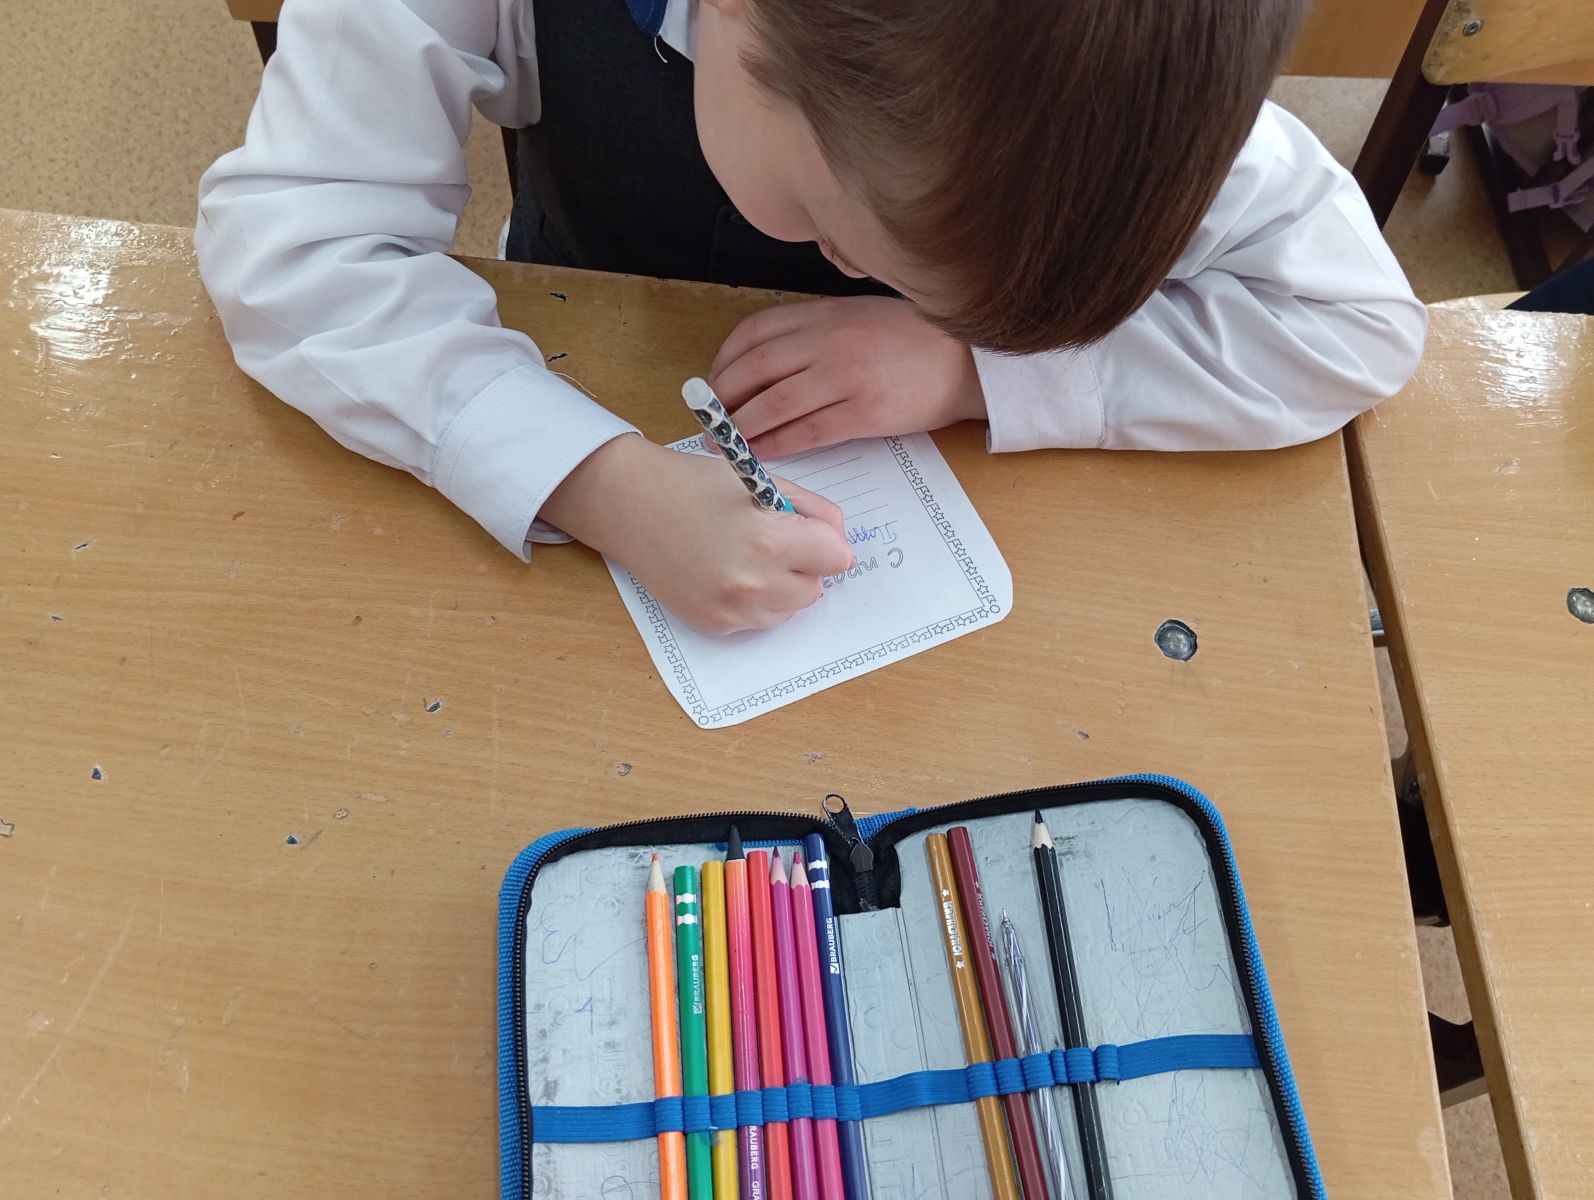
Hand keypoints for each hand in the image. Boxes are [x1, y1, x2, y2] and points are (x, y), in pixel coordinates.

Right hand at [541, 436, 855, 635]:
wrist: (628, 505)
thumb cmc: (693, 484)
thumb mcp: (760, 480)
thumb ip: (810, 510)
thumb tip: (839, 539)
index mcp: (769, 540)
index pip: (839, 556)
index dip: (825, 538)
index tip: (806, 527)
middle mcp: (753, 583)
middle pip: (817, 586)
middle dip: (804, 563)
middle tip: (771, 537)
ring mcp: (732, 610)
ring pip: (791, 607)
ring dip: (783, 584)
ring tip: (745, 553)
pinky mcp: (715, 625)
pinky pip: (760, 619)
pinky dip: (755, 599)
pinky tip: (726, 570)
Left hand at [709, 296, 986, 458]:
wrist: (967, 360)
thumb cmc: (913, 339)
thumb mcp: (858, 316)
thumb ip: (814, 331)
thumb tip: (765, 363)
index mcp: (824, 314)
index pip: (754, 333)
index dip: (724, 361)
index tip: (713, 382)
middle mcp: (829, 342)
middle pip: (755, 369)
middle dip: (723, 398)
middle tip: (708, 420)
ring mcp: (846, 377)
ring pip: (774, 404)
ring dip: (741, 427)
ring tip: (724, 444)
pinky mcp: (864, 413)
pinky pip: (806, 432)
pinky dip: (776, 444)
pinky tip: (760, 454)